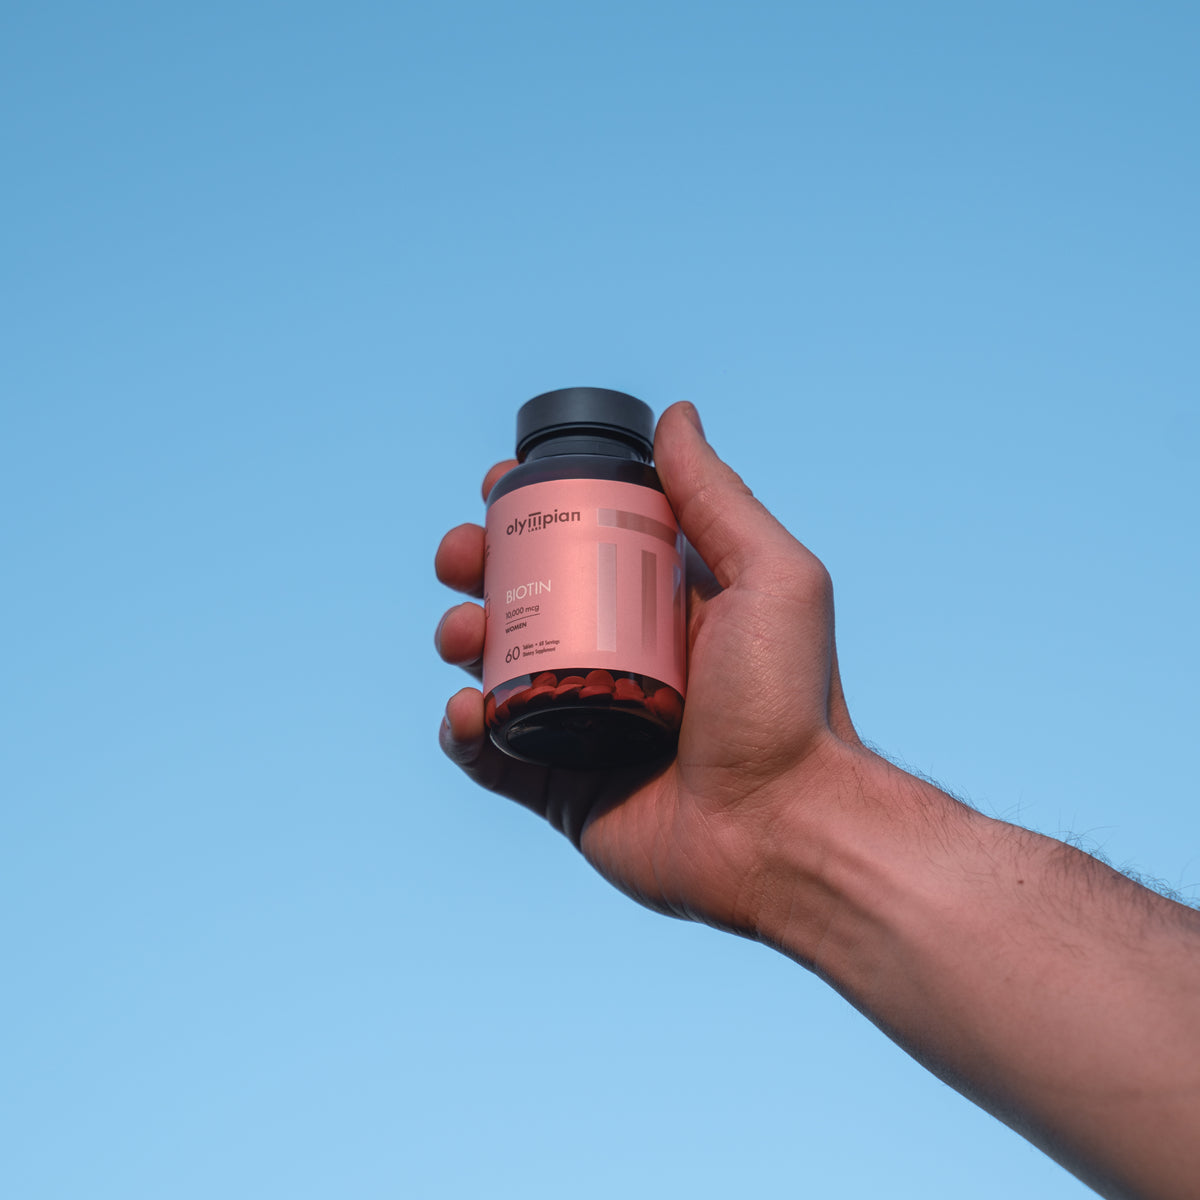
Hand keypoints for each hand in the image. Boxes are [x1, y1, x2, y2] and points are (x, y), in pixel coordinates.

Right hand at [434, 401, 861, 935]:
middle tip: (461, 557)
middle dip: (479, 566)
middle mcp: (620, 657)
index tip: (499, 488)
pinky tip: (466, 710)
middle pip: (526, 597)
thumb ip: (718, 497)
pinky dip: (461, 728)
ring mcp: (585, 722)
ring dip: (461, 635)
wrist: (783, 829)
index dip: (532, 510)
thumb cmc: (788, 703)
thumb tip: (676, 416)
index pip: (581, 541)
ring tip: (463, 634)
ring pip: (496, 667)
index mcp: (664, 605)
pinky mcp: (559, 785)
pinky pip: (488, 752)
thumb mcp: (771, 577)